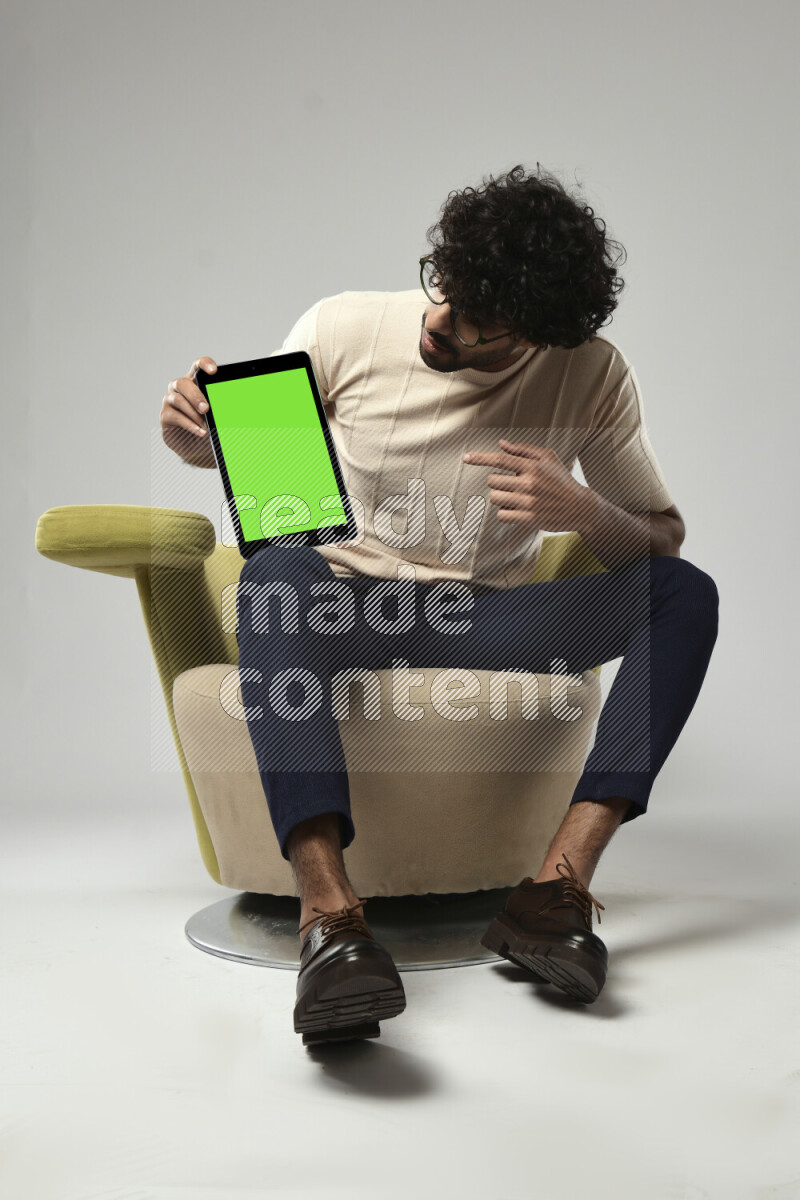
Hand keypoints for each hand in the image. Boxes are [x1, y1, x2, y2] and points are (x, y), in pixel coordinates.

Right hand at [160, 357, 217, 463]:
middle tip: (206, 408)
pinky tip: (200, 431)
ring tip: (205, 426)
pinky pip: (174, 416)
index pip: (197, 366)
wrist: (199, 447)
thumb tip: (241, 404)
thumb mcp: (219, 414)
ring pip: (178, 400)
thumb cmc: (210, 426)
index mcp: (194, 382)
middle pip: (183, 383)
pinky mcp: (165, 416)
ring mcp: (170, 401)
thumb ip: (224, 406)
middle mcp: (179, 389)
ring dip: (194, 414)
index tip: (213, 371)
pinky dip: (189, 425)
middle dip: (195, 395)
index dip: (204, 364)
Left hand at [462, 437, 594, 531]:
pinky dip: (506, 513)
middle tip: (512, 485)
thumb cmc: (562, 480)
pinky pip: (502, 515)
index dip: (480, 458)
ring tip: (516, 498)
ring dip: (501, 499)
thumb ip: (523, 450)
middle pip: (492, 481)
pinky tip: (517, 510)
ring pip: (495, 499)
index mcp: (532, 466)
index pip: (500, 459)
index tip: (465, 458)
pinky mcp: (529, 519)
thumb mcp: (548, 458)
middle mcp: (529, 483)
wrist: (580, 506)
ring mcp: (528, 502)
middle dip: (498, 483)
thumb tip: (501, 444)